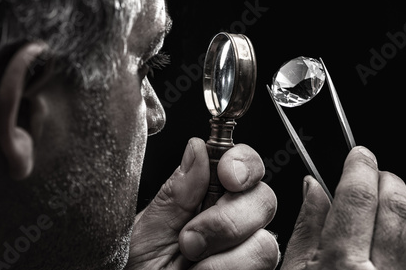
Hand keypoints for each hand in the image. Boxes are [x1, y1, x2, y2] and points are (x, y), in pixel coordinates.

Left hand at [125, 137, 278, 268]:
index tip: (227, 174)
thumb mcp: (151, 227)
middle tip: (189, 237)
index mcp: (210, 195)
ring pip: (265, 242)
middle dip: (227, 220)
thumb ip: (177, 191)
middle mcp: (235, 220)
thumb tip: (197, 147)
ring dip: (224, 256)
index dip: (243, 163)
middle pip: (264, 199)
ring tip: (190, 262)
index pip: (245, 164)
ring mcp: (245, 251)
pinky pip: (260, 269)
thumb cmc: (140, 267)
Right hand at [281, 146, 405, 269]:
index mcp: (340, 265)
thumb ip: (307, 227)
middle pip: (397, 208)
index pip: (359, 197)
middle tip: (371, 177)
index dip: (360, 167)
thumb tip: (314, 186)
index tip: (359, 155)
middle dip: (386, 180)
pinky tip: (394, 245)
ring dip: (403, 216)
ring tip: (380, 217)